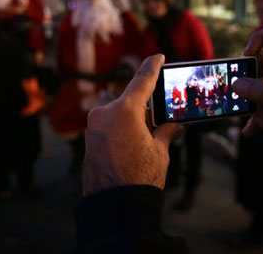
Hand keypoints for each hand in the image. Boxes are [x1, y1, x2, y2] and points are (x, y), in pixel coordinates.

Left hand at [83, 54, 183, 195]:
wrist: (114, 205)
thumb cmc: (140, 177)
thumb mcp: (159, 152)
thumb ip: (165, 132)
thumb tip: (174, 126)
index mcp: (125, 111)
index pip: (142, 80)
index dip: (152, 66)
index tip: (158, 56)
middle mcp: (105, 114)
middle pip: (129, 100)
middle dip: (145, 106)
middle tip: (161, 113)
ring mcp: (93, 126)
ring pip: (117, 114)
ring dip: (132, 119)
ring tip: (147, 135)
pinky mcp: (88, 138)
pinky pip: (108, 126)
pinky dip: (120, 129)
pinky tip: (131, 142)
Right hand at [232, 25, 262, 148]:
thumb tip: (238, 84)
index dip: (260, 39)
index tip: (246, 54)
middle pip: (261, 63)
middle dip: (250, 81)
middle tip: (242, 93)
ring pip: (259, 86)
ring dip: (255, 105)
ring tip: (259, 122)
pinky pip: (262, 102)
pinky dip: (256, 115)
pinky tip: (253, 128)